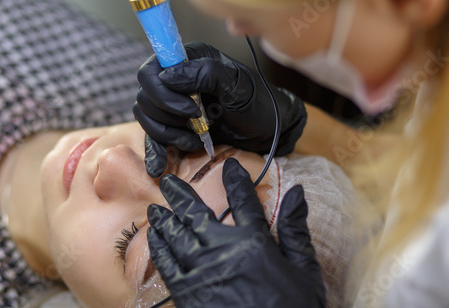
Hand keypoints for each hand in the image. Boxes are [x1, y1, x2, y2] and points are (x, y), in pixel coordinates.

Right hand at [134, 42, 306, 176]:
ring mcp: (173, 104)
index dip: (162, 93)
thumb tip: (167, 76)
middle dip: (168, 115)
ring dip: (168, 134)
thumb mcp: (237, 86)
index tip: (191, 109)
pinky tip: (159, 167)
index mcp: (189, 60)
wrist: (268, 132)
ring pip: (146, 117)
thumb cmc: (258, 103)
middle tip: (197, 122)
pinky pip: (152, 137)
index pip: (151, 71)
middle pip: (145, 96)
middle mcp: (176, 79)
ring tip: (195, 140)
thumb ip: (205, 74)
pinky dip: (155, 151)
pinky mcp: (175, 127)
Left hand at [147, 158, 324, 307]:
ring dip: (165, 220)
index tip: (228, 165)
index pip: (244, 201)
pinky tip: (154, 238)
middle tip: (166, 181)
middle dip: (180, 194)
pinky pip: (167, 264)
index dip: (236, 180)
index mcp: (254, 242)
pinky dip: (159, 248)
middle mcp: (223, 249)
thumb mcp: (304, 270)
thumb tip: (298, 192)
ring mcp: (201, 270)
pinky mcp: (187, 292)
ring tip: (156, 209)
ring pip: (176, 235)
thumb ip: (295, 229)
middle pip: (196, 213)